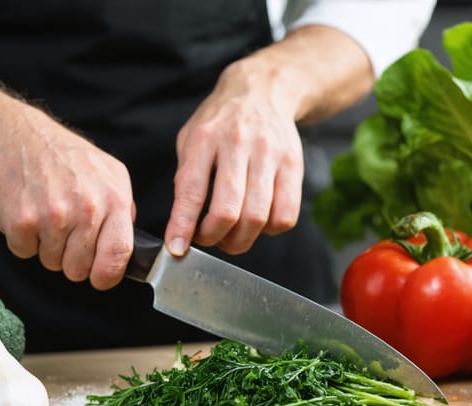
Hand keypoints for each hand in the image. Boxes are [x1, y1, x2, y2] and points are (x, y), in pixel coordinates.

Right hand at [0, 101, 135, 289]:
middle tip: (64, 233)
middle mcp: (86, 208)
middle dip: (71, 260)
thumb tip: (128, 240)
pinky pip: (25, 253)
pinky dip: (23, 240)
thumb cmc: (61, 156)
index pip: (119, 254)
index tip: (100, 278)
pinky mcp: (21, 222)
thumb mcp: (108, 171)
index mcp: (113, 198)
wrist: (11, 137)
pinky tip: (26, 212)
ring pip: (52, 263)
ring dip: (47, 247)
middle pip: (80, 268)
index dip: (108, 275)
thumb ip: (123, 208)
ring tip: (45, 215)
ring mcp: (53, 216)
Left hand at [164, 62, 303, 255]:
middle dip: (215, 237)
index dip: (183, 225)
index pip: (192, 191)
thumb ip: (186, 179)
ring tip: (232, 237)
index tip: (177, 248)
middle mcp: (238, 144)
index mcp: (204, 138)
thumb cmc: (221, 122)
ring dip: (241, 239)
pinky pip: (286, 215)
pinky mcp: (293, 165)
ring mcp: (270, 154)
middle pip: (229, 210)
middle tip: (208, 240)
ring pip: (258, 217)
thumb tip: (183, 226)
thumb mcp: (191, 139)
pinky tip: (259, 222)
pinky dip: (270, 230)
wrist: (263, 91)